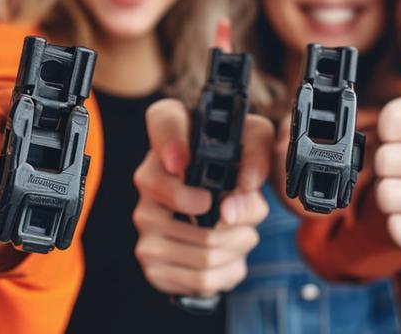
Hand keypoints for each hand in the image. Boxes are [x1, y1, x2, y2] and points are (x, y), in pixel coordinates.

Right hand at [133, 20, 273, 295]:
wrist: (215, 210)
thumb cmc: (234, 169)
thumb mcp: (255, 146)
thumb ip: (255, 157)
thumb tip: (235, 201)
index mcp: (171, 137)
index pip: (162, 122)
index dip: (170, 144)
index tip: (184, 163)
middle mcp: (147, 175)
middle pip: (196, 206)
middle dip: (238, 219)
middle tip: (244, 214)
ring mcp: (144, 220)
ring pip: (206, 250)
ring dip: (238, 246)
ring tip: (240, 233)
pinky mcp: (150, 260)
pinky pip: (200, 279)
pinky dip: (229, 271)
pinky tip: (228, 255)